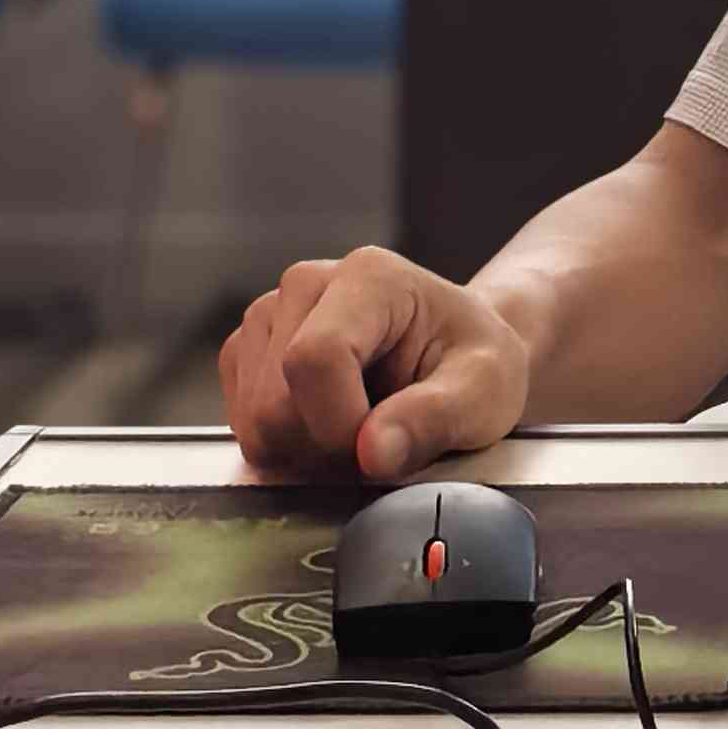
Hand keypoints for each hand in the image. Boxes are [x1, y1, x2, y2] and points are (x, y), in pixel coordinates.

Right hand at [218, 246, 532, 482]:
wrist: (455, 355)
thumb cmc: (473, 364)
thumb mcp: (486, 391)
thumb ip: (436, 418)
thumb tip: (374, 451)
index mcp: (369, 277)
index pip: (314, 360)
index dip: (339, 424)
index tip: (382, 444)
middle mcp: (306, 285)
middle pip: (274, 401)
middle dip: (324, 445)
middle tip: (378, 436)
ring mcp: (269, 317)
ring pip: (253, 421)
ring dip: (304, 449)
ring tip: (358, 425)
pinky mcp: (246, 353)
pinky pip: (242, 427)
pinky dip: (284, 445)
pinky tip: (327, 423)